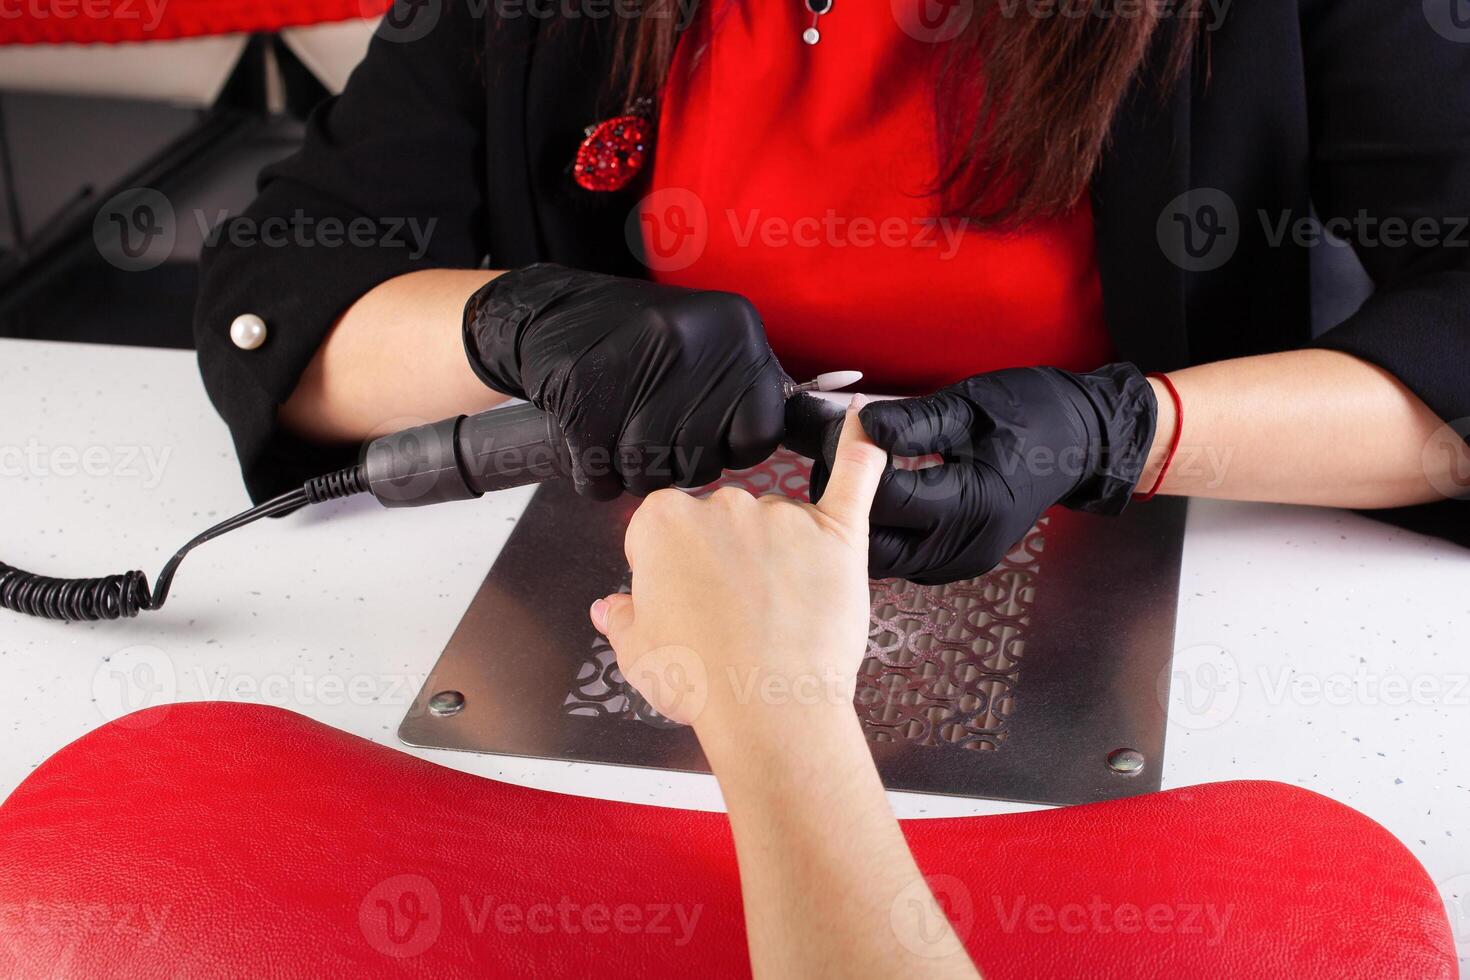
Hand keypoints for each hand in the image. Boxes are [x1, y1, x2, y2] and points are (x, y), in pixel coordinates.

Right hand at [463, 264, 786, 498]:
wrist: (553, 311)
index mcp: (736, 330)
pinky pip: (600, 469)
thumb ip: (745, 388)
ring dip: (632, 474)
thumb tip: (789, 438)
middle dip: (677, 465)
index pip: (763, 432)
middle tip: (653, 441)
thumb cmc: (640, 341)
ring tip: (622, 445)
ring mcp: (636, 360)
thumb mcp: (709, 344)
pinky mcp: (584, 386)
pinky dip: (595, 475)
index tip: (708, 440)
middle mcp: (692, 339)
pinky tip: (592, 450)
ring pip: (651, 469)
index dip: (732, 450)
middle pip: (704, 459)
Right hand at [588, 398, 886, 736]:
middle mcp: (722, 505)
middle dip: (723, 562)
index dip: (670, 570)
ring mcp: (782, 516)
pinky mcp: (835, 533)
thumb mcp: (637, 653)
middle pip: (719, 521)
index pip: (661, 528)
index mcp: (664, 523)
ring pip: (775, 522)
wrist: (769, 709)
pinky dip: (862, 449)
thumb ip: (624, 618)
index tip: (680, 601)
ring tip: (775, 617)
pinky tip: (866, 423)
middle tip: (729, 617)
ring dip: (775, 555)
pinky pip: (853, 477)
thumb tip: (610, 608)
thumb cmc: (703, 681)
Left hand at [812, 364, 1157, 583]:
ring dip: (863, 526)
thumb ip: (914, 420)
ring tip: (859, 480)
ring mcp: (965, 559)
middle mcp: (968, 543)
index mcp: (974, 501)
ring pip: (887, 561)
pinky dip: (887, 535)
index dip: (855, 469)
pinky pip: (907, 560)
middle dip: (847, 508)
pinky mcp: (961, 562)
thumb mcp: (970, 404)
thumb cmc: (1032, 413)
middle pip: (878, 546)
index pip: (888, 500)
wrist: (1082, 442)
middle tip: (839, 464)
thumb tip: (861, 425)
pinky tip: (886, 501)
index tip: (846, 436)